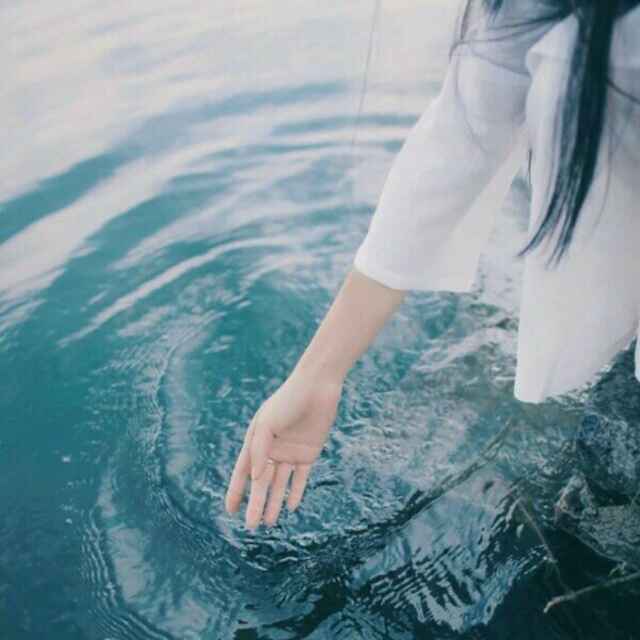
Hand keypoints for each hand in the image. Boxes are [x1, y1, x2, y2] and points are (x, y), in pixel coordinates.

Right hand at [224, 372, 342, 528]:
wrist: (317, 387)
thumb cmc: (287, 401)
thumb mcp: (266, 424)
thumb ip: (258, 451)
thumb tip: (255, 479)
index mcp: (257, 440)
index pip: (243, 471)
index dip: (236, 490)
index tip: (230, 510)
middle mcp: (272, 449)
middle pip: (262, 482)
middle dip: (256, 503)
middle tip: (251, 526)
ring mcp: (290, 452)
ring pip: (280, 483)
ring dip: (275, 502)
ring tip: (269, 522)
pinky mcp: (309, 453)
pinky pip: (301, 477)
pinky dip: (296, 491)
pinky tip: (291, 507)